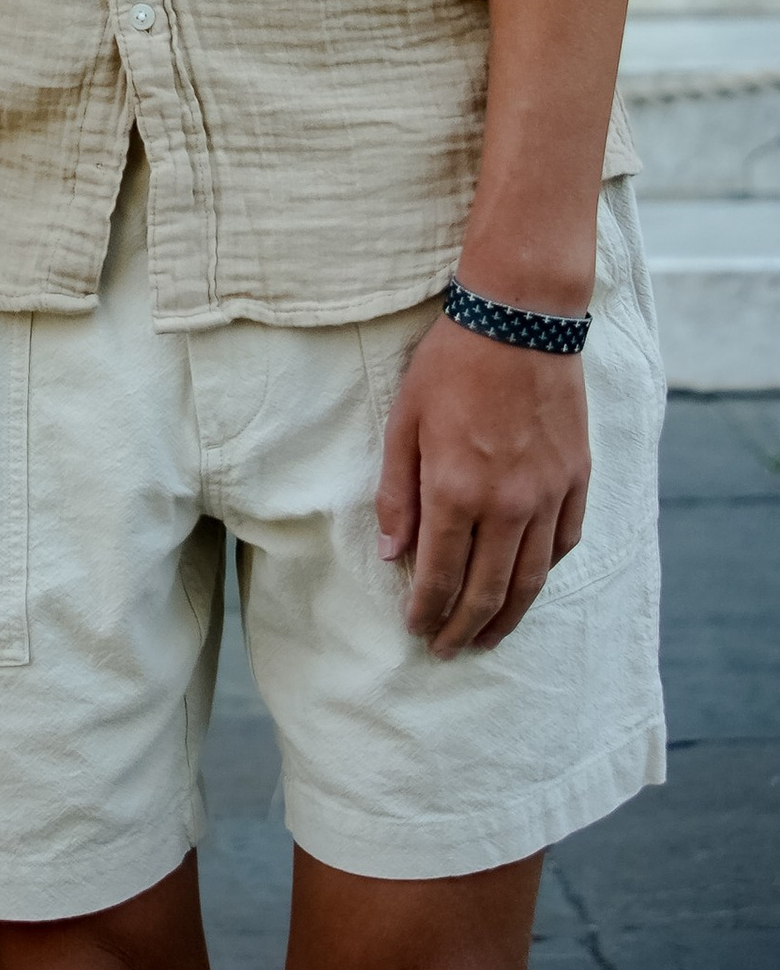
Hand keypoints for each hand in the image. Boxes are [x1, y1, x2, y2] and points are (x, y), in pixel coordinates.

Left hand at [376, 314, 590, 655]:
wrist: (520, 319)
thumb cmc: (451, 364)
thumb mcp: (405, 420)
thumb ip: (398, 492)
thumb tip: (393, 554)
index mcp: (456, 491)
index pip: (440, 575)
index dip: (427, 610)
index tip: (415, 630)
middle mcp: (507, 505)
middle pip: (487, 591)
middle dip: (463, 628)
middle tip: (446, 650)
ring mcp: (548, 496)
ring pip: (530, 580)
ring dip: (507, 618)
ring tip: (487, 639)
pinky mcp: (576, 481)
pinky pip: (564, 545)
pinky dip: (544, 574)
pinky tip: (527, 586)